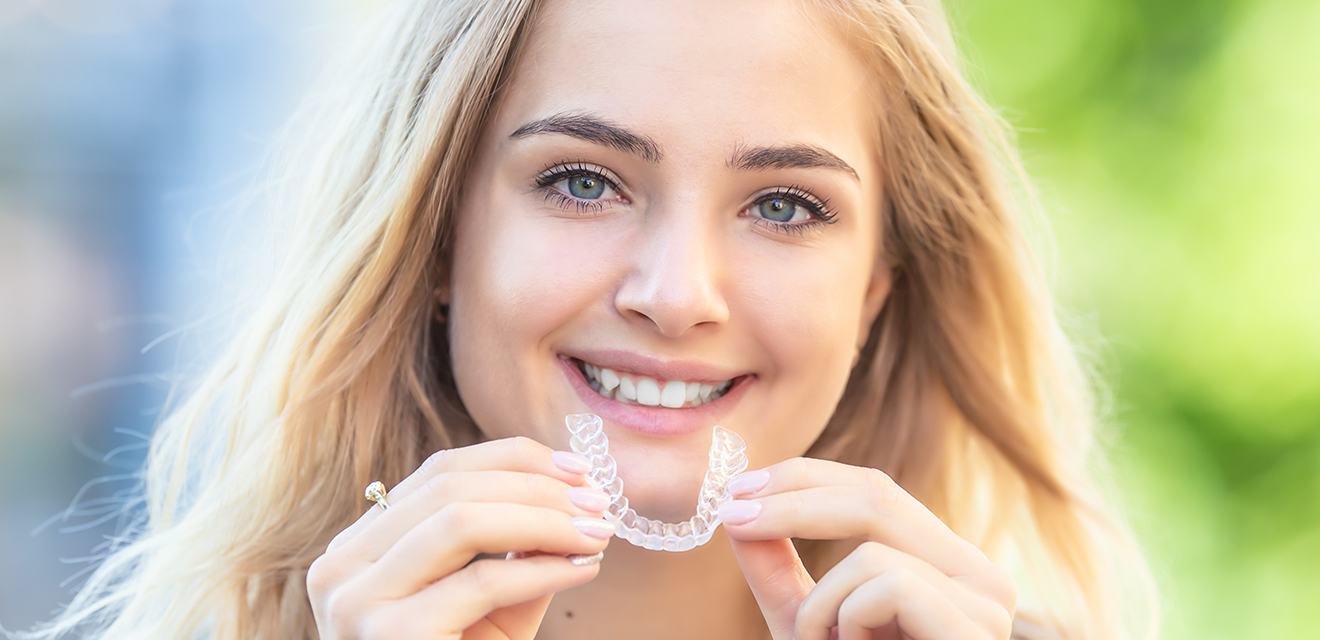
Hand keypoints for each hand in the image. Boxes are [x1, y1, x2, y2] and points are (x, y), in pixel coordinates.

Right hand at [306, 436, 614, 638]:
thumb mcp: (489, 602)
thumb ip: (516, 547)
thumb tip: (574, 493)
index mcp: (359, 547)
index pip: (440, 472)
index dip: (515, 459)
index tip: (579, 469)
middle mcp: (341, 566)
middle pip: (451, 487)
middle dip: (538, 487)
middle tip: (600, 502)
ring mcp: (356, 601)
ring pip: (462, 520)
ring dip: (545, 519)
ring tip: (597, 532)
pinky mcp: (388, 636)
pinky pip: (481, 581)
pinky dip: (543, 567)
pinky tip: (582, 569)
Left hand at [720, 458, 1016, 639]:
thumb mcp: (805, 628)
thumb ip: (776, 573)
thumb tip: (738, 508)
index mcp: (943, 566)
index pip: (875, 490)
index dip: (803, 478)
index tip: (738, 488)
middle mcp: (976, 576)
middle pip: (877, 494)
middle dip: (792, 500)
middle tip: (733, 516)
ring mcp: (986, 603)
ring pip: (872, 549)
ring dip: (822, 604)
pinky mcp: (976, 629)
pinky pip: (887, 584)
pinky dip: (848, 621)